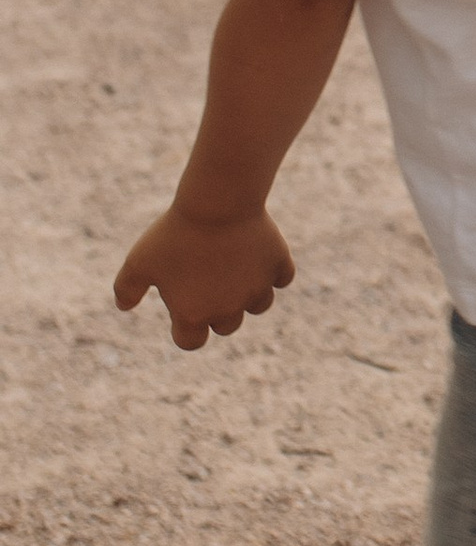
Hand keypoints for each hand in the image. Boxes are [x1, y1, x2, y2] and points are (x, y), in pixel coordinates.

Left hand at [115, 202, 294, 350]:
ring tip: (237, 269)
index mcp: (194, 315)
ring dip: (250, 294)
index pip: (191, 342)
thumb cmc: (174, 234)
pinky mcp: (278, 265)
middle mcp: (228, 310)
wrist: (216, 203)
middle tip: (210, 281)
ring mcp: (258, 288)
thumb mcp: (138, 261)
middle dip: (220, 310)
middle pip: (227, 326)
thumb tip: (123, 306)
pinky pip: (282, 277)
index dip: (185, 328)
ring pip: (259, 305)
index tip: (182, 306)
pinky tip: (260, 255)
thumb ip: (126, 288)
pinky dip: (274, 271)